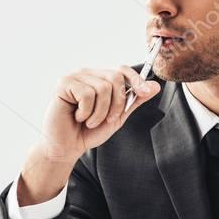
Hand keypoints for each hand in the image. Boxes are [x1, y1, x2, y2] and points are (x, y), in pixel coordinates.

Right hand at [46, 66, 160, 155]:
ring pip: (102, 88)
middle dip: (117, 104)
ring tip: (89, 121)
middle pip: (115, 77)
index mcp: (99, 79)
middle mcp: (87, 74)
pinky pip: (87, 94)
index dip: (136, 79)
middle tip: (107, 119)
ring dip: (100, 112)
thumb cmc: (88, 132)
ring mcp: (75, 77)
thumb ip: (134, 101)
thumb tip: (155, 86)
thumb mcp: (117, 117)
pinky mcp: (63, 84)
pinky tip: (77, 117)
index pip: (122, 70)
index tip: (145, 92)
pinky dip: (86, 112)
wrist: (66, 148)